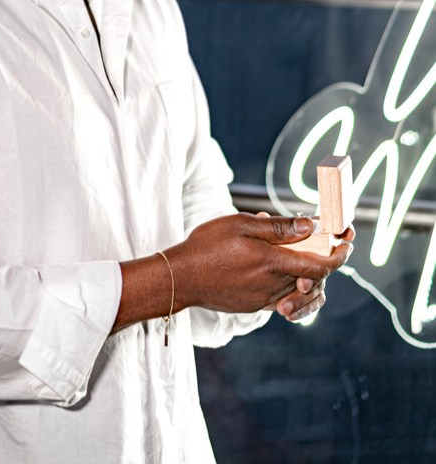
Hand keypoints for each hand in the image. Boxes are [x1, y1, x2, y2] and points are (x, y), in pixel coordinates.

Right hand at [166, 212, 353, 317]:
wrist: (181, 278)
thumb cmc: (207, 245)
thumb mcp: (241, 225)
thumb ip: (278, 227)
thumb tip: (311, 225)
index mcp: (273, 263)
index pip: (321, 264)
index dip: (340, 253)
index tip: (348, 240)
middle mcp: (274, 285)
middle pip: (314, 276)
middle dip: (326, 257)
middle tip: (327, 238)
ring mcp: (265, 298)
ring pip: (301, 287)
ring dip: (307, 270)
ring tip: (297, 248)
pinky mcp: (255, 305)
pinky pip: (284, 296)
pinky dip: (291, 283)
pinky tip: (279, 266)